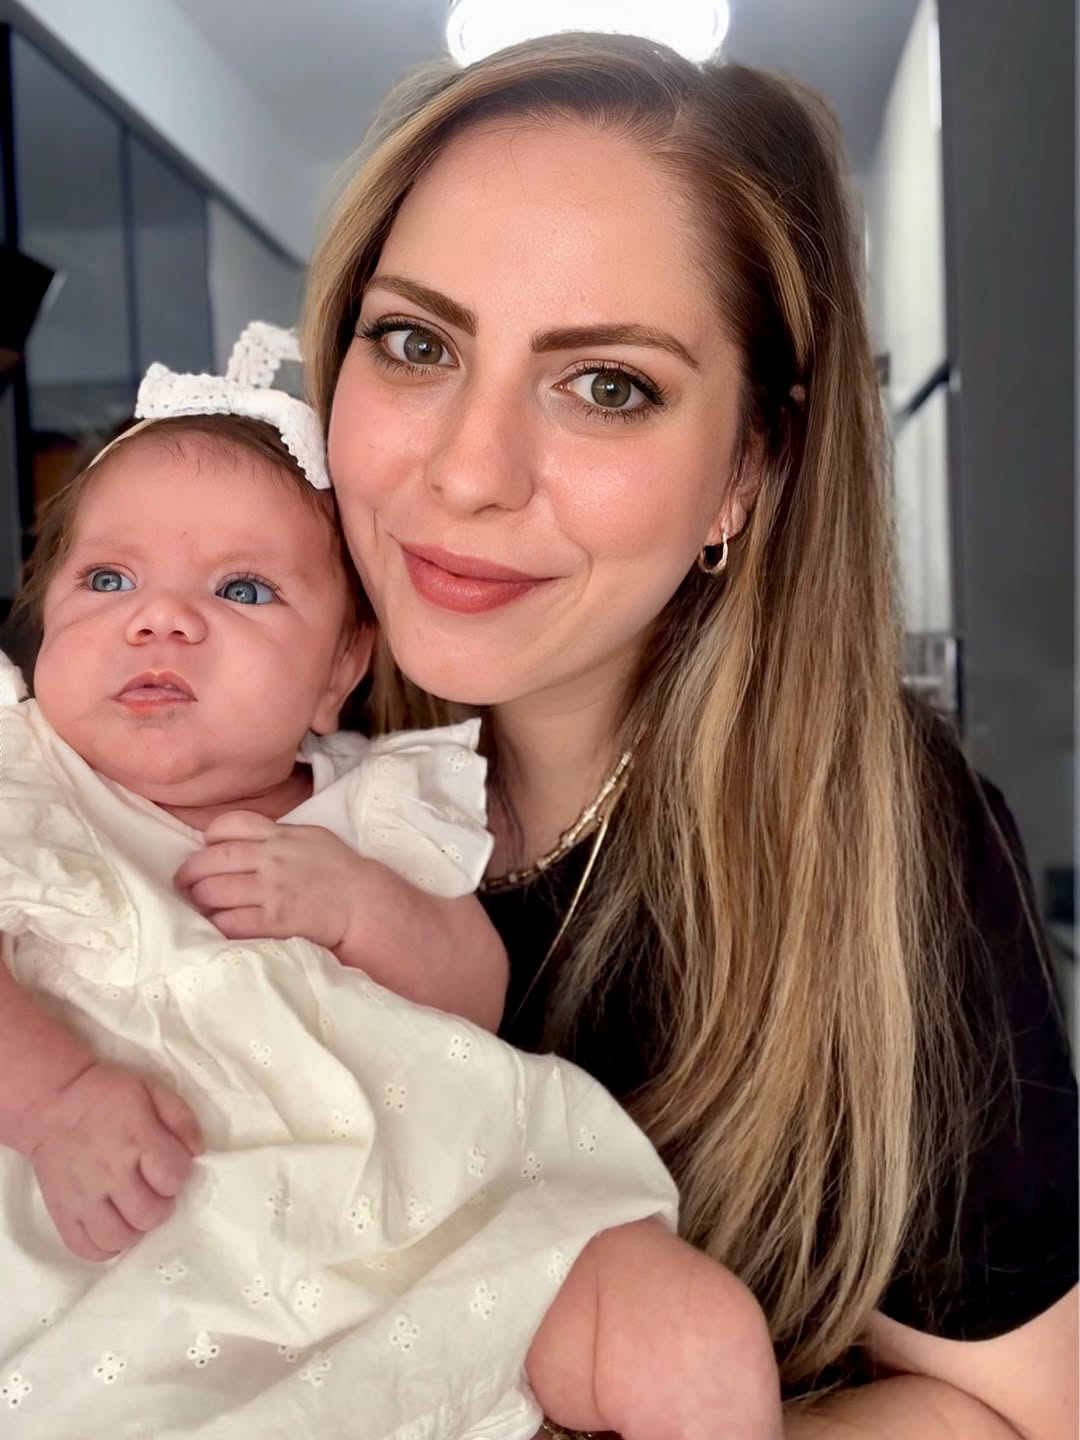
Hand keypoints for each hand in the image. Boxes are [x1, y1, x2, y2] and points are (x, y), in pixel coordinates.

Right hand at [29, 1061, 203, 1260]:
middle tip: (154, 1190)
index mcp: (136, 1139)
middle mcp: (109, 1172)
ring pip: (119, 1238)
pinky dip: (104, 1247)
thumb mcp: (151, 1090)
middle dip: (162, 1205)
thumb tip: (198, 1151)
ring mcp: (83, 1196)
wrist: (51, 1103)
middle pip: (150, 1213)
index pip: (174, 1177)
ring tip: (134, 1210)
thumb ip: (181, 1119)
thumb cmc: (105, 1095)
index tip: (169, 1167)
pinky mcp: (61, 1211)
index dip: (179, 1175)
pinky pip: (85, 1249)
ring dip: (135, 1229)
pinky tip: (112, 1227)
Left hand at [174, 811, 371, 951]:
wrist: (363, 903)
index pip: (230, 825)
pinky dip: (216, 923)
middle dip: (191, 873)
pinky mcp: (273, 920)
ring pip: (214, 891)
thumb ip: (276, 834)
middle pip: (212, 860)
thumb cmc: (338, 870)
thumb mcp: (309, 837)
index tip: (206, 848)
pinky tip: (217, 923)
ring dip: (199, 899)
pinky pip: (229, 922)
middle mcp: (271, 858)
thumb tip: (240, 839)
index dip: (210, 837)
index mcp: (279, 834)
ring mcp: (270, 890)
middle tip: (184, 882)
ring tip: (199, 903)